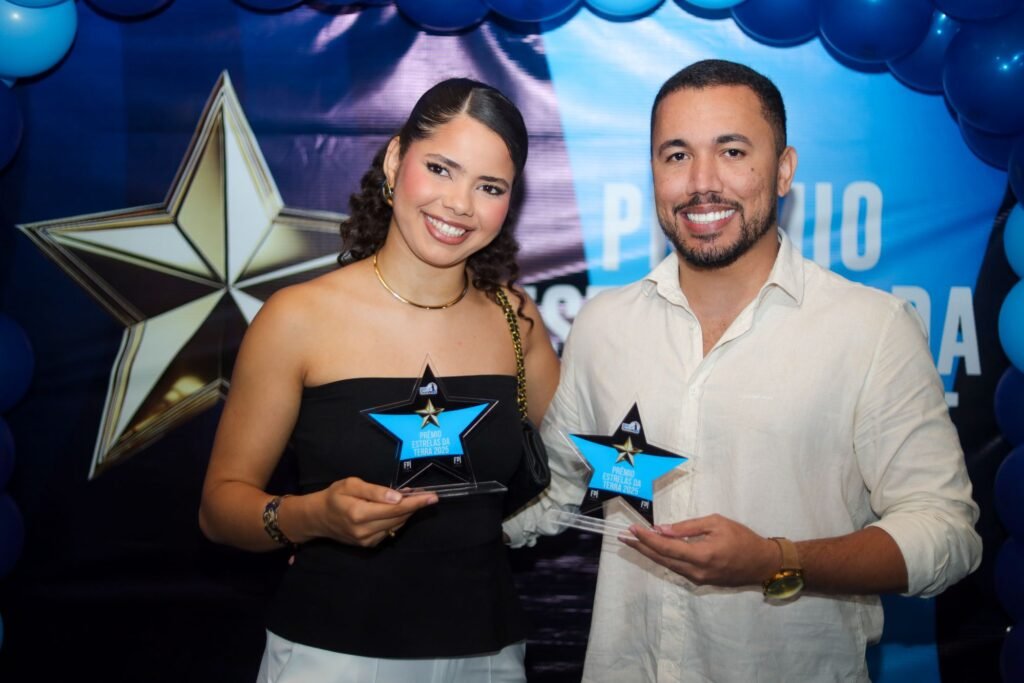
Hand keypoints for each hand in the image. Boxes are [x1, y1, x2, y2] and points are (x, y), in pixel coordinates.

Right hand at [317, 477, 437, 546]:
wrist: (318, 518)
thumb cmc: (334, 497)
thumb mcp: (351, 485)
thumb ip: (375, 491)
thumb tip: (398, 497)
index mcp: (359, 513)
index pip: (396, 508)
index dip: (416, 502)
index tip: (432, 497)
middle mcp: (364, 531)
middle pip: (399, 518)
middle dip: (415, 506)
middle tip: (425, 494)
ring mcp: (367, 541)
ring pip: (396, 525)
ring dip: (407, 513)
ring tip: (411, 499)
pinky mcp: (368, 545)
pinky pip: (389, 531)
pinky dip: (397, 520)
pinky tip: (396, 510)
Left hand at [622, 513, 778, 587]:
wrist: (763, 563)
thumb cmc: (742, 538)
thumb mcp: (716, 523)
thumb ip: (688, 527)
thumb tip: (662, 529)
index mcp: (701, 555)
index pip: (666, 547)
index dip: (647, 538)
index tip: (632, 529)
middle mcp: (696, 571)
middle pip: (662, 559)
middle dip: (641, 548)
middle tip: (624, 537)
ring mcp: (698, 579)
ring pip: (668, 566)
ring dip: (650, 554)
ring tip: (634, 543)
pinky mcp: (701, 581)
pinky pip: (677, 569)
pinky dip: (664, 559)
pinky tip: (655, 551)